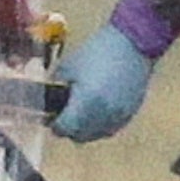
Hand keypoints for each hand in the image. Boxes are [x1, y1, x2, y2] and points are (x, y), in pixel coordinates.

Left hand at [52, 20, 160, 141]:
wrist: (132, 44)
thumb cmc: (98, 51)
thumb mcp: (68, 67)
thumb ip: (56, 86)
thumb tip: (47, 100)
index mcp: (86, 102)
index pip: (65, 128)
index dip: (54, 125)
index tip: (50, 118)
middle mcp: (104, 115)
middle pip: (80, 137)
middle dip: (68, 129)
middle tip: (62, 117)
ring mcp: (119, 116)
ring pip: (97, 135)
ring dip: (85, 129)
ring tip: (80, 114)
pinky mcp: (131, 113)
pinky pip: (111, 128)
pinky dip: (101, 125)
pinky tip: (96, 112)